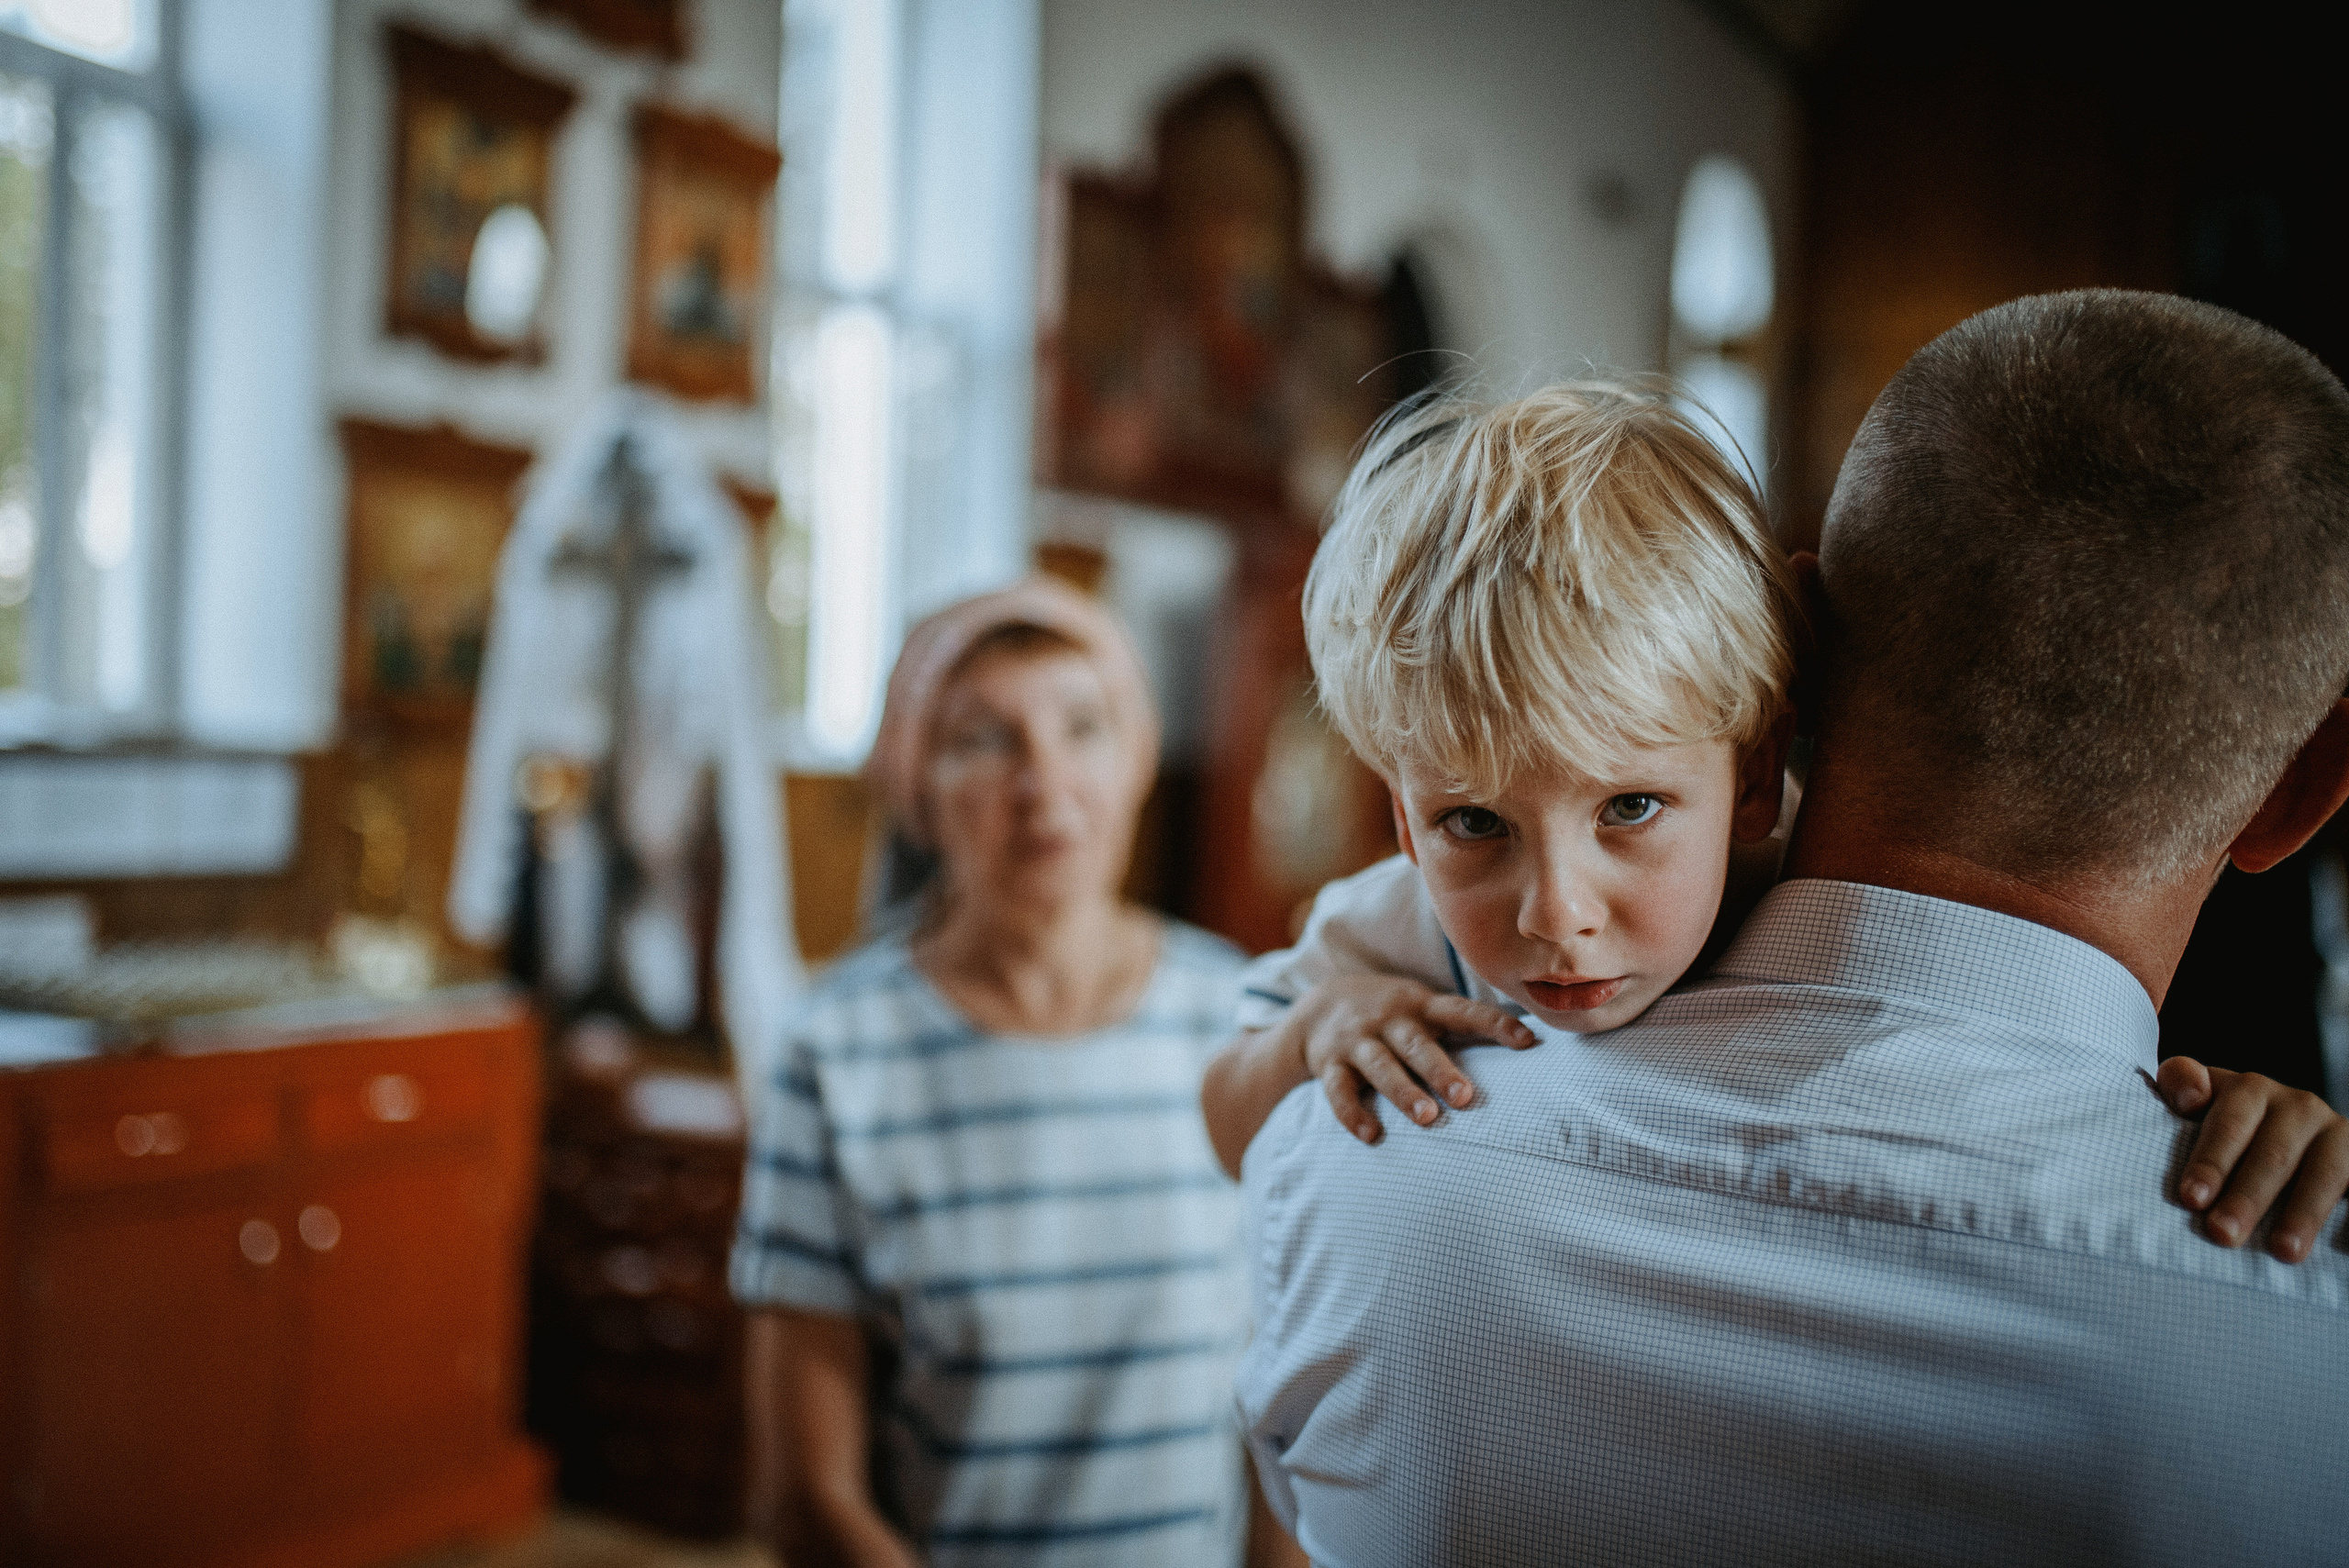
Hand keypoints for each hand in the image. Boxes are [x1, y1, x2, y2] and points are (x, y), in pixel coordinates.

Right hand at [1288, 975, 1537, 1144]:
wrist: (1317, 1006)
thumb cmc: (1392, 1015)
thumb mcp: (1423, 1007)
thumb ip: (1462, 1024)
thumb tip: (1530, 1044)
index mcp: (1421, 1006)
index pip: (1463, 1011)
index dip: (1495, 1024)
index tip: (1527, 1041)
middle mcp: (1389, 1021)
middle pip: (1416, 1044)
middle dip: (1440, 1070)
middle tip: (1465, 1097)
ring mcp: (1357, 1042)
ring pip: (1380, 1067)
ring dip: (1404, 1092)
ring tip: (1427, 1118)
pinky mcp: (1330, 1065)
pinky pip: (1338, 1091)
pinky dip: (1352, 1114)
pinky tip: (1372, 1135)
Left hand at [2157, 1057, 2348, 1261]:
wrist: (2296, 1131)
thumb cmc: (2233, 1126)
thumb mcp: (2206, 1100)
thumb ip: (2182, 1084)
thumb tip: (2189, 1095)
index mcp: (2252, 1090)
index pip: (2229, 1125)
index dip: (2210, 1161)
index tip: (2191, 1199)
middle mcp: (2299, 1106)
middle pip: (2272, 1155)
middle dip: (2246, 1198)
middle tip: (2222, 1234)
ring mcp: (2337, 1133)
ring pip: (2324, 1174)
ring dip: (2303, 1214)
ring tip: (2283, 1251)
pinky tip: (2342, 1243)